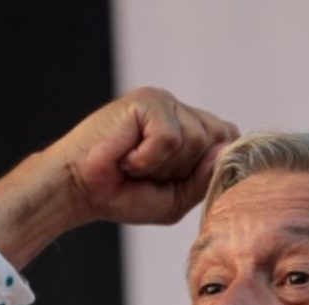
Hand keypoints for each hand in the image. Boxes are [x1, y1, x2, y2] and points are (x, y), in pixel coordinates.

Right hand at [58, 86, 239, 225]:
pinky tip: (127, 157)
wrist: (80, 190)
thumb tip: (225, 152)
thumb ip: (206, 179)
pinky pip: (170, 137)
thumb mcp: (177, 199)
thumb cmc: (124, 194)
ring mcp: (165, 103)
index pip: (228, 140)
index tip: (172, 181)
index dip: (209, 166)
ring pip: (196, 140)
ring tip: (135, 164)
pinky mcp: (148, 101)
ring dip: (164, 166)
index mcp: (191, 130)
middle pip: (218, 140)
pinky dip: (148, 158)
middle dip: (187, 169)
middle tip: (150, 173)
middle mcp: (181, 112)